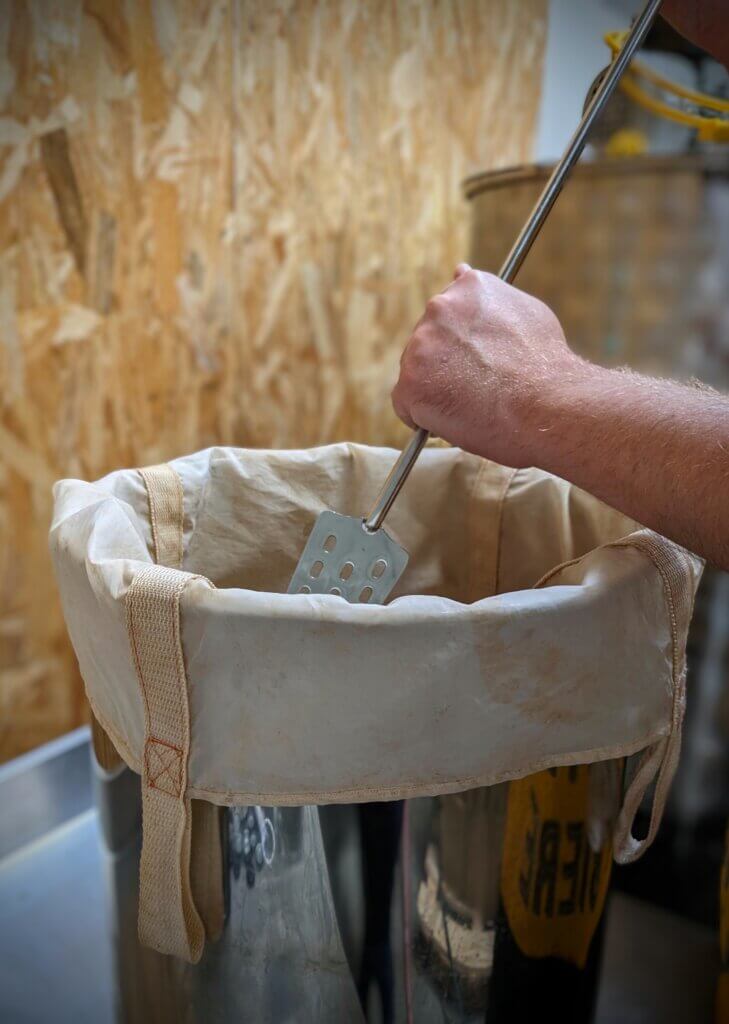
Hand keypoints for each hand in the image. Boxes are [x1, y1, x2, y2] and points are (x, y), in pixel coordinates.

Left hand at [391, 265, 583, 467]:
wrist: (546, 404)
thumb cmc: (545, 366)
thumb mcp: (527, 312)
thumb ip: (492, 296)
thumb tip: (461, 272)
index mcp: (468, 287)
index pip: (448, 314)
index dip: (461, 344)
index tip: (476, 361)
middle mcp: (440, 308)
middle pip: (428, 343)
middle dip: (446, 365)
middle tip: (477, 386)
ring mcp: (420, 345)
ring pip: (416, 373)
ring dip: (437, 389)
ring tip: (473, 403)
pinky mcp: (410, 383)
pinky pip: (406, 404)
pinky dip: (424, 416)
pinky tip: (455, 418)